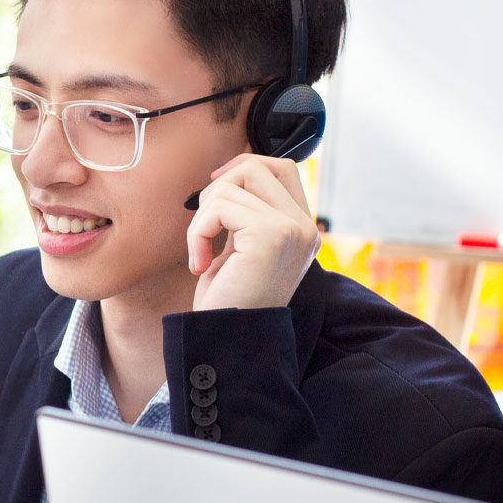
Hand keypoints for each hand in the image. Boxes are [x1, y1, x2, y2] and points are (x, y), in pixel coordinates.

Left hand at [186, 154, 320, 312]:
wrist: (228, 337)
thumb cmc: (228, 298)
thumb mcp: (241, 247)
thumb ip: (246, 213)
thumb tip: (226, 175)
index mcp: (302, 228)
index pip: (283, 168)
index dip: (244, 167)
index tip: (215, 189)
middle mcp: (305, 226)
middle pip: (257, 166)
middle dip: (218, 189)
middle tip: (204, 227)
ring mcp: (292, 228)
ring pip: (230, 186)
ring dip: (201, 218)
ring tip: (201, 253)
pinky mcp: (271, 234)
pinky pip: (219, 207)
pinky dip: (197, 232)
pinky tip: (200, 263)